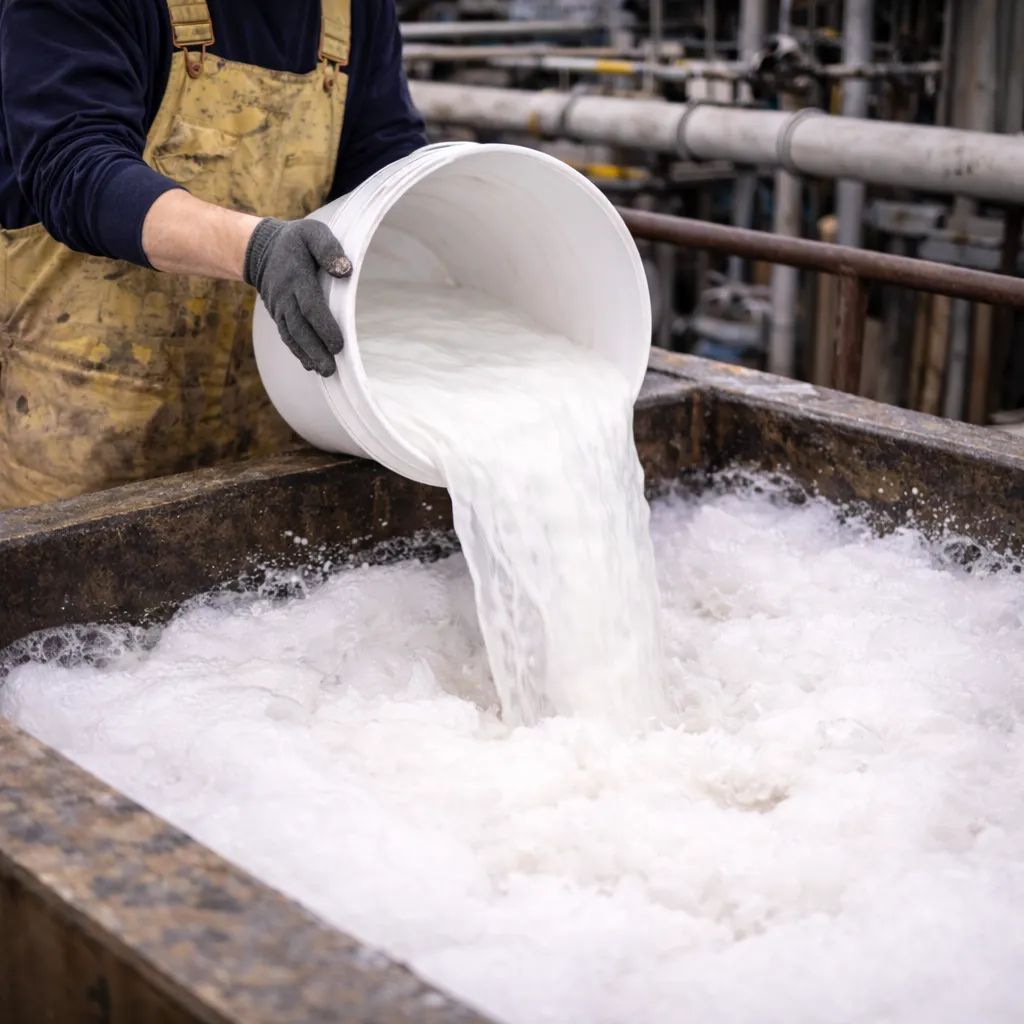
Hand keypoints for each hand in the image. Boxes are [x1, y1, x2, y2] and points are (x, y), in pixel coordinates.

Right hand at [243, 218, 351, 376]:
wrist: (260, 248)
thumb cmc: (295, 241)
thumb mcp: (312, 233)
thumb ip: (328, 249)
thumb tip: (345, 270)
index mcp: (297, 277)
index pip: (310, 306)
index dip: (324, 327)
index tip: (338, 344)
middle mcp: (285, 296)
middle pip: (300, 328)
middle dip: (316, 350)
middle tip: (331, 369)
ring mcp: (280, 308)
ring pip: (292, 336)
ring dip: (308, 355)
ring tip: (324, 372)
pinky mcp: (279, 315)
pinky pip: (287, 335)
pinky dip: (298, 351)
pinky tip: (310, 364)